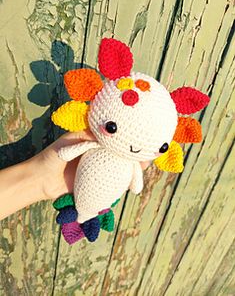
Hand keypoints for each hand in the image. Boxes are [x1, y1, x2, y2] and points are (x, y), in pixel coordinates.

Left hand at [35, 129, 150, 200]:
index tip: (139, 140)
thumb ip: (86, 139)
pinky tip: (132, 184)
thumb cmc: (51, 157)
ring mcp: (97, 169)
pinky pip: (111, 182)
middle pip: (120, 154)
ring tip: (142, 171)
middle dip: (134, 155)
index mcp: (92, 141)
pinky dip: (122, 182)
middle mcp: (97, 154)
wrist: (40, 181)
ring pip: (119, 168)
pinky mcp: (95, 182)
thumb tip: (107, 136)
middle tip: (146, 159)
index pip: (113, 139)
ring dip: (132, 170)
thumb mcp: (68, 143)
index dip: (126, 139)